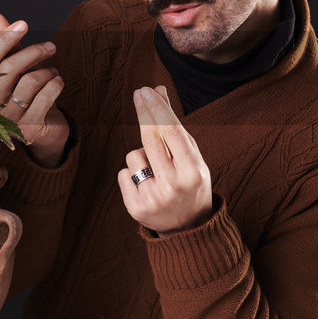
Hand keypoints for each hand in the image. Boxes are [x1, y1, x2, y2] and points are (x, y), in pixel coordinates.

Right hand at [0, 13, 69, 166]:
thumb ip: (5, 44)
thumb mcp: (14, 67)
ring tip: (53, 71)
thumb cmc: (24, 93)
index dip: (4, 39)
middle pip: (9, 68)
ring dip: (47, 71)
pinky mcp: (28, 129)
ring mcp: (7, 119)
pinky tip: (58, 82)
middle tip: (51, 46)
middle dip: (33, 52)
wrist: (43, 129)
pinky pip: (44, 97)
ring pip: (29, 81)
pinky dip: (55, 85)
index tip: (23, 24)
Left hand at [117, 85, 213, 233]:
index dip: (157, 108)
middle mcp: (174, 186)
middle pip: (150, 139)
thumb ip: (174, 124)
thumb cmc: (190, 182)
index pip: (172, 132)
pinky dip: (132, 174)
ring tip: (157, 172)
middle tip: (140, 93)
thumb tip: (158, 90)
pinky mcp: (135, 208)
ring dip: (142, 156)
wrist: (188, 228)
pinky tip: (147, 186)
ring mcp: (154, 198)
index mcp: (194, 173)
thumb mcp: (191, 156)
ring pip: (134, 155)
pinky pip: (124, 173)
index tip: (146, 91)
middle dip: (144, 112)